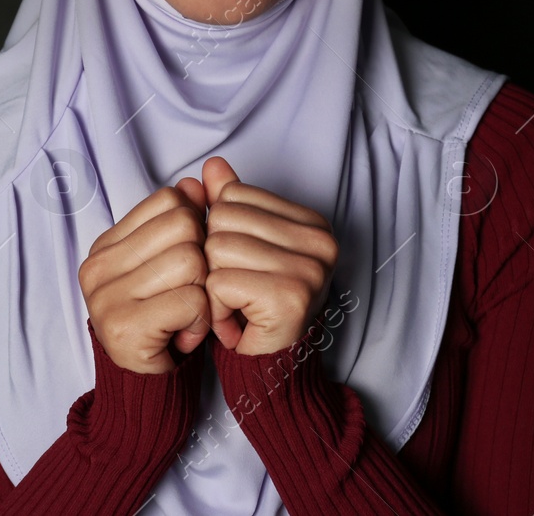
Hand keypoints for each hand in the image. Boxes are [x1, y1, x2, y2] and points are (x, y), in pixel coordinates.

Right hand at [78, 177, 211, 373]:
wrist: (147, 387)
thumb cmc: (164, 322)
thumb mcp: (171, 265)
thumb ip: (181, 221)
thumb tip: (196, 183)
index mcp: (105, 245)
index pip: (170, 200)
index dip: (195, 228)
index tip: (185, 265)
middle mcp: (97, 267)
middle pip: (185, 226)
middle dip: (203, 261)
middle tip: (188, 295)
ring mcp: (105, 297)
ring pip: (192, 261)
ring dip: (204, 295)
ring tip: (186, 316)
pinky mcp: (124, 328)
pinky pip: (193, 300)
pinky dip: (201, 321)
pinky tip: (184, 335)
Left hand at [200, 156, 338, 355]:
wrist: (273, 368)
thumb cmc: (256, 306)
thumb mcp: (243, 246)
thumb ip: (230, 203)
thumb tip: (213, 166)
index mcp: (313, 222)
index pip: (235, 196)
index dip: (221, 232)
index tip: (242, 266)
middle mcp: (320, 242)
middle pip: (223, 220)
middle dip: (213, 259)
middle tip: (236, 291)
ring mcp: (310, 269)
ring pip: (217, 249)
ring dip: (212, 286)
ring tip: (235, 307)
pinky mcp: (290, 297)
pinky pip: (219, 283)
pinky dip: (215, 307)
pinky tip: (235, 322)